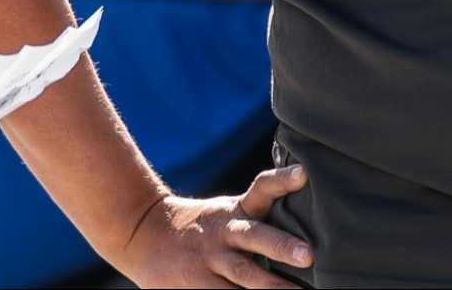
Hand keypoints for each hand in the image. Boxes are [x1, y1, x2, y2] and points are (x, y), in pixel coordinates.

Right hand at [120, 165, 312, 288]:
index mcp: (235, 211)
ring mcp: (210, 261)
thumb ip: (257, 218)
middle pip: (254, 237)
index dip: (281, 181)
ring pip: (242, 275)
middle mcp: (225, 233)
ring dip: (270, 287)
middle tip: (309, 255)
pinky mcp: (198, 287)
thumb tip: (305, 226)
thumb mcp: (226, 213)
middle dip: (280, 247)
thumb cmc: (202, 228)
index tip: (304, 174)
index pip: (261, 189)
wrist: (143, 234)